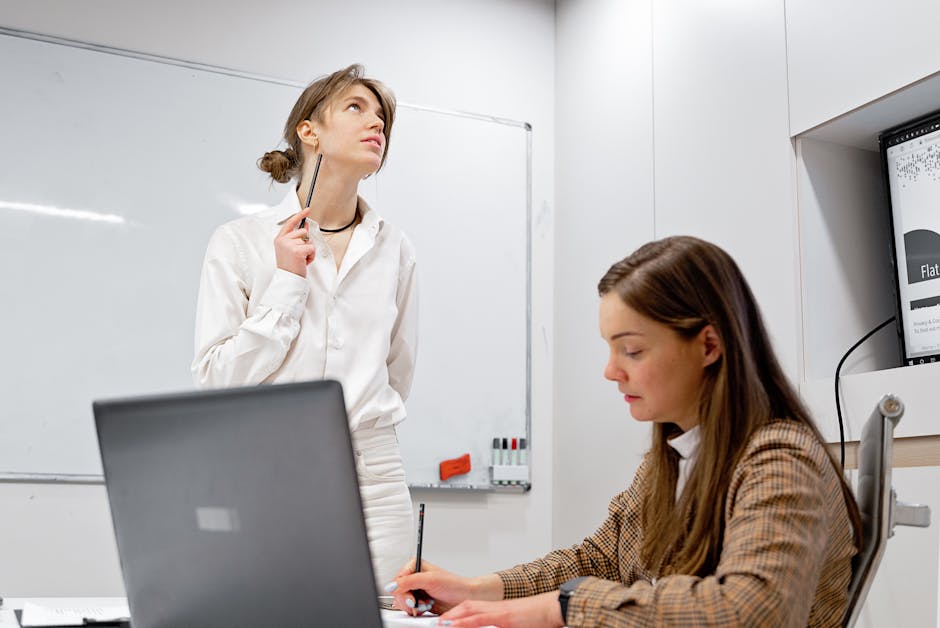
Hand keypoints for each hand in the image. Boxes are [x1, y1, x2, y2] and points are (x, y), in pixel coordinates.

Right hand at [274, 207, 315, 276]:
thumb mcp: (289, 249)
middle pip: (303, 232)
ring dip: (308, 250)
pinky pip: (311, 248)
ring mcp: (289, 245)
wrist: (288, 279)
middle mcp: (283, 240)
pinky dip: (311, 256)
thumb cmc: (289, 266)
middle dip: (306, 243)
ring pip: (308, 240)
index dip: (299, 215)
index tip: (307, 209)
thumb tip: (305, 226)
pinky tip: (304, 262)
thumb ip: (296, 237)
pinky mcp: (297, 251)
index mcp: (279, 239)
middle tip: (300, 254)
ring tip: (301, 259)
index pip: (290, 223)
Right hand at [386, 559, 484, 616]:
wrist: (465, 598)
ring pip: (403, 601)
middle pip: (398, 592)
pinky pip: (410, 608)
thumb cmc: (454, 585)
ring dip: (414, 606)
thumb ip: (409, 581)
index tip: (411, 597)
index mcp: (415, 566)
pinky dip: (417, 610)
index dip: (402, 590)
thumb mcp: (430, 580)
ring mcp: (417, 589)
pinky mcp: (420, 601)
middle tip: (418, 602)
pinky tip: (426, 607)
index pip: (397, 579)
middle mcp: (414, 577)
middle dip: (408, 600)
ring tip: (425, 604)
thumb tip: (392, 585)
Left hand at [436, 592, 563, 627]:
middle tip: (436, 622)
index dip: (456, 614)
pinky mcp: (505, 617)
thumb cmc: (537, 618)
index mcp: (497, 610)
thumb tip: (494, 627)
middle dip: (450, 615)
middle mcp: (495, 608)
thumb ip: (502, 624)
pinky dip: (466, 622)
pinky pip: (481, 619)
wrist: (553, 609)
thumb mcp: (515, 623)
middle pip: (467, 607)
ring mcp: (499, 611)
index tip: (443, 621)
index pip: (472, 609)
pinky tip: (454, 625)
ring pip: (470, 611)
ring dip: (454, 617)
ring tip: (439, 623)